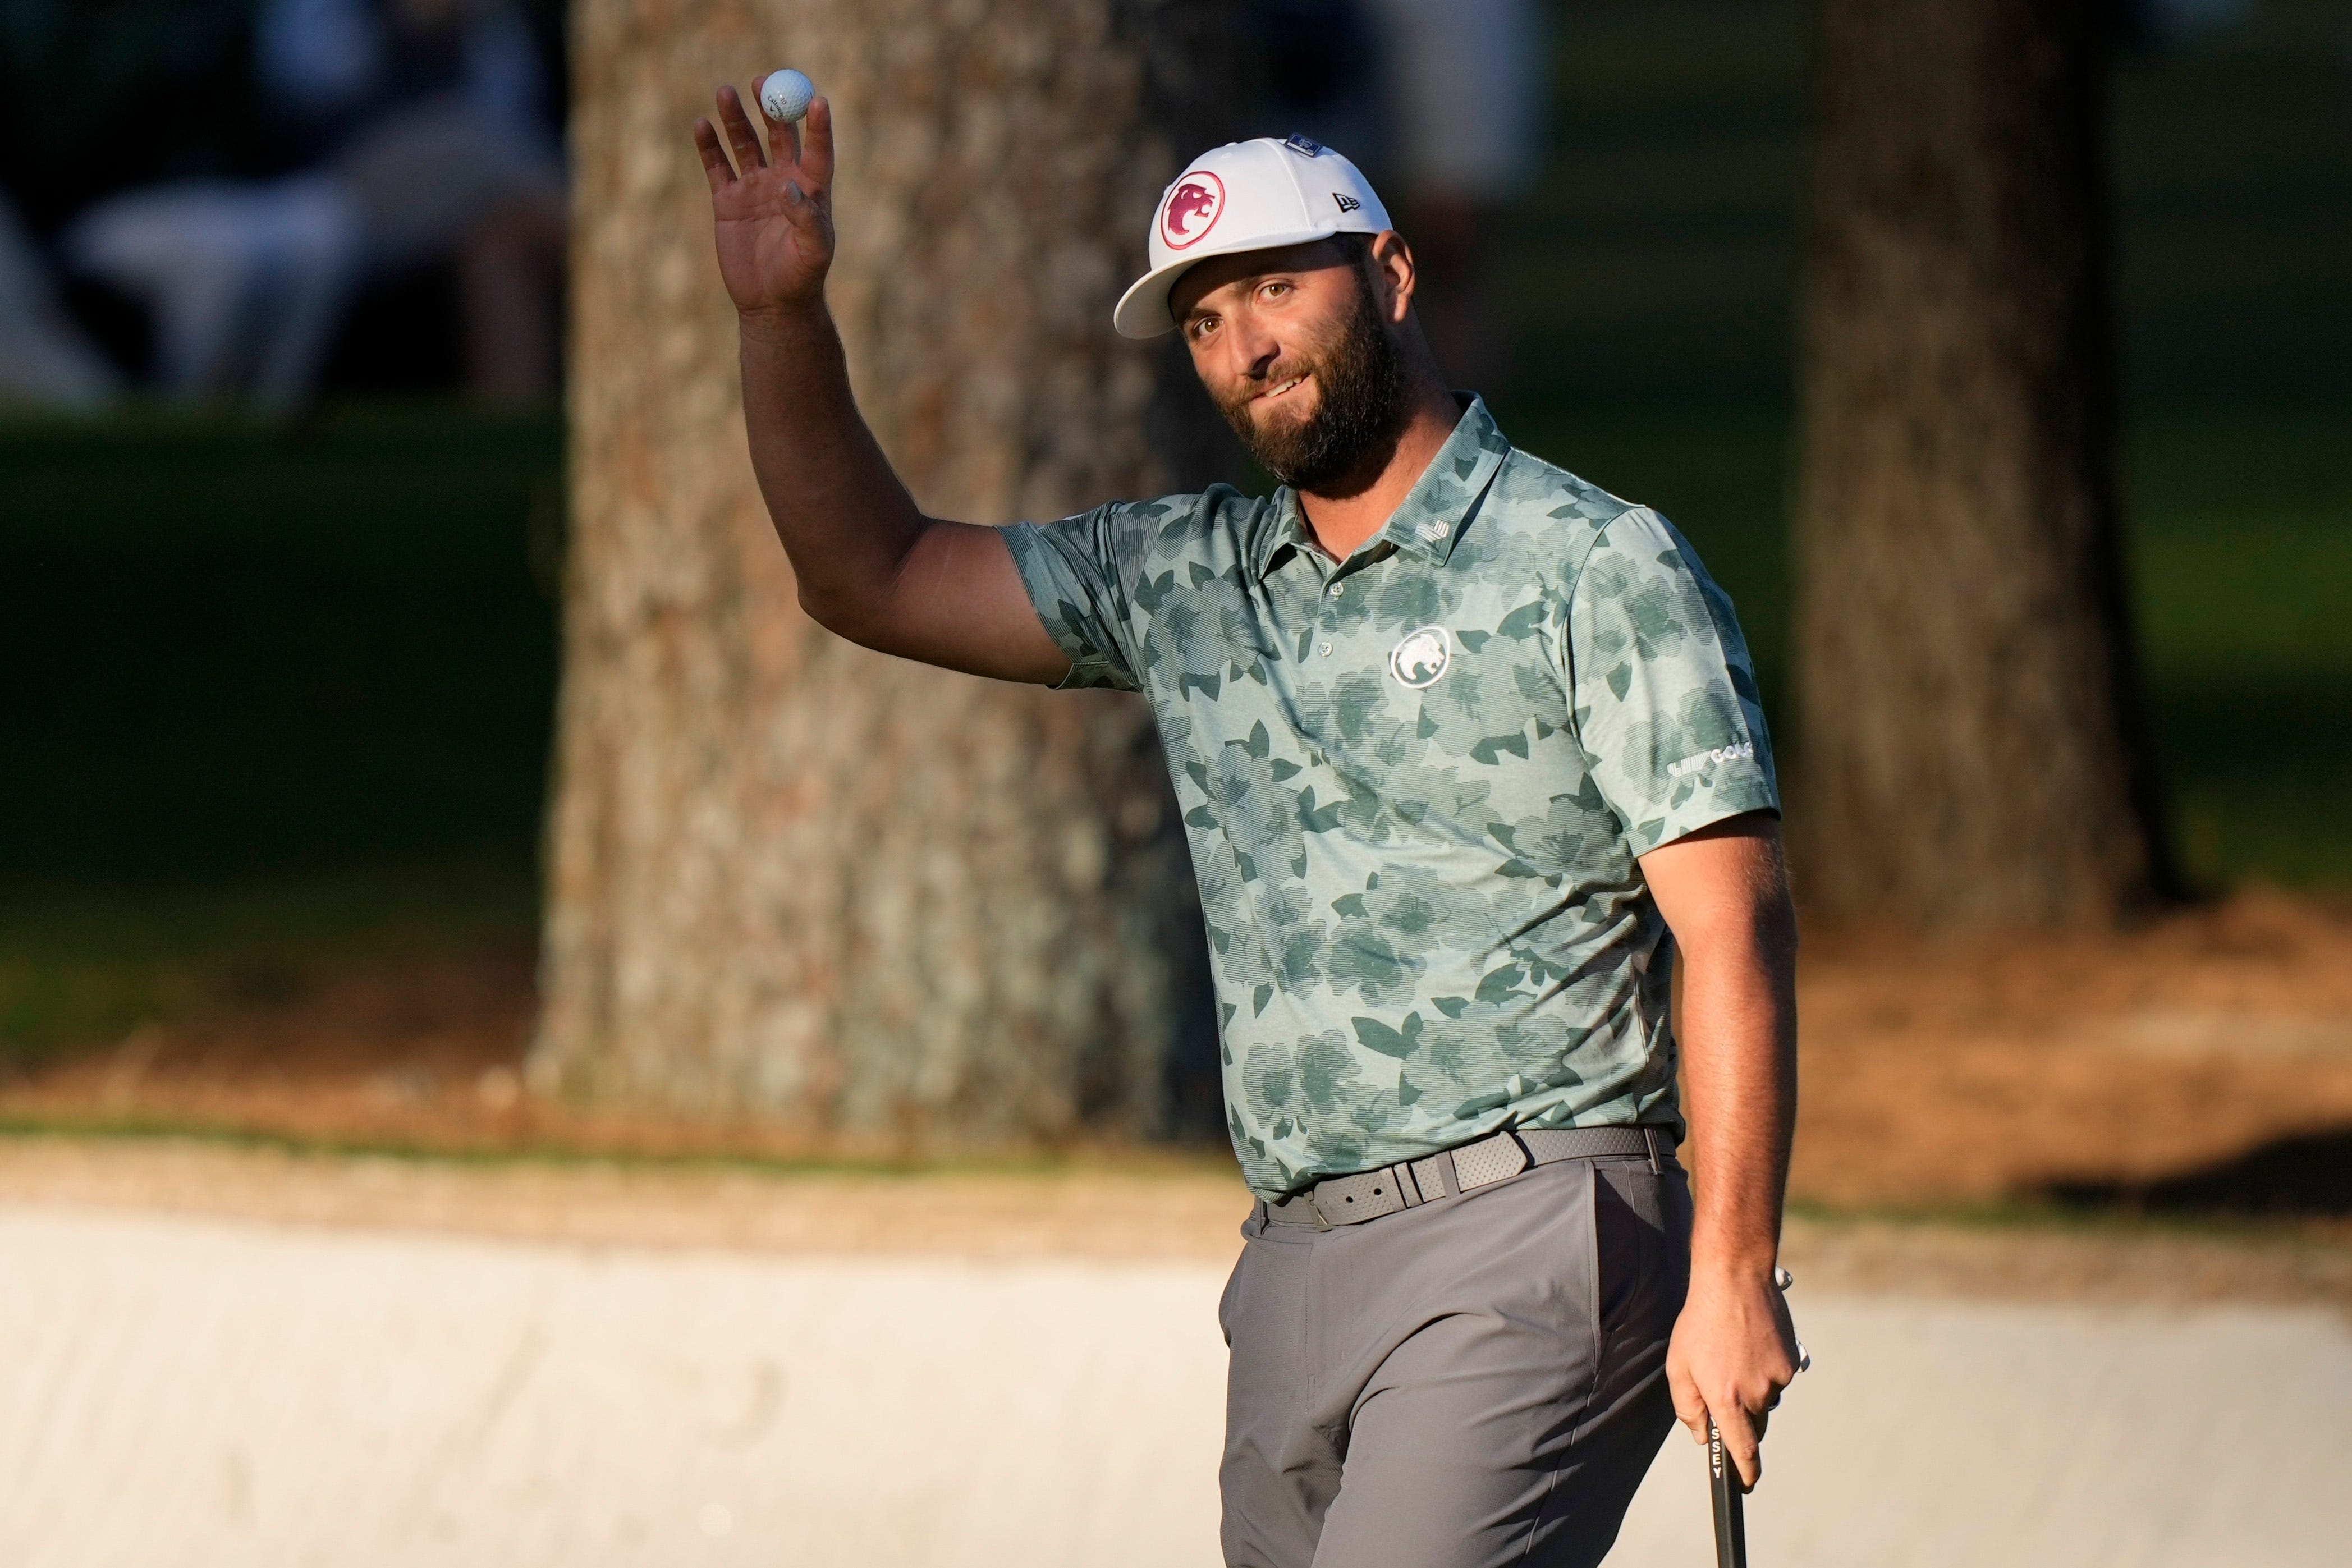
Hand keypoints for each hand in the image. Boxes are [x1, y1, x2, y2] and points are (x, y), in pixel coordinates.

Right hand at [693, 82, 835, 321]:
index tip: (818, 99)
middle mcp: (783, 181)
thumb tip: (788, 186)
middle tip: (761, 82)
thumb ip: (807, 218)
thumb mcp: (815, 252)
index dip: (818, 125)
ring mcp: (754, 188)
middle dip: (770, 107)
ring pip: (743, 144)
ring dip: (735, 118)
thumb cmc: (801, 278)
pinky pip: (716, 166)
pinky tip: (701, 125)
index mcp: (811, 189)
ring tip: (726, 92)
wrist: (770, 304)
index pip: (817, 149)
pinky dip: (708, 145)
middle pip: (777, 134)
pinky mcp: (727, 201)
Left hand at [1666, 1261, 1799, 1489]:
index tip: (1746, 1485)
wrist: (1735, 1280)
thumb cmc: (1699, 1323)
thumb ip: (1688, 1407)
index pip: (1742, 1450)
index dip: (1746, 1472)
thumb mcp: (1678, 1366)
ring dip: (1754, 1390)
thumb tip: (1702, 1435)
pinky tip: (1751, 1345)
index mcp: (1726, 1400)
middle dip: (1743, 1420)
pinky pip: (1778, 1378)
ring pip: (1767, 1400)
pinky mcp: (1791, 1361)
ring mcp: (1777, 1378)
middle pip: (1755, 1426)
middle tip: (1726, 1388)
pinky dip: (1765, 1370)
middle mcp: (1756, 1394)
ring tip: (1735, 1356)